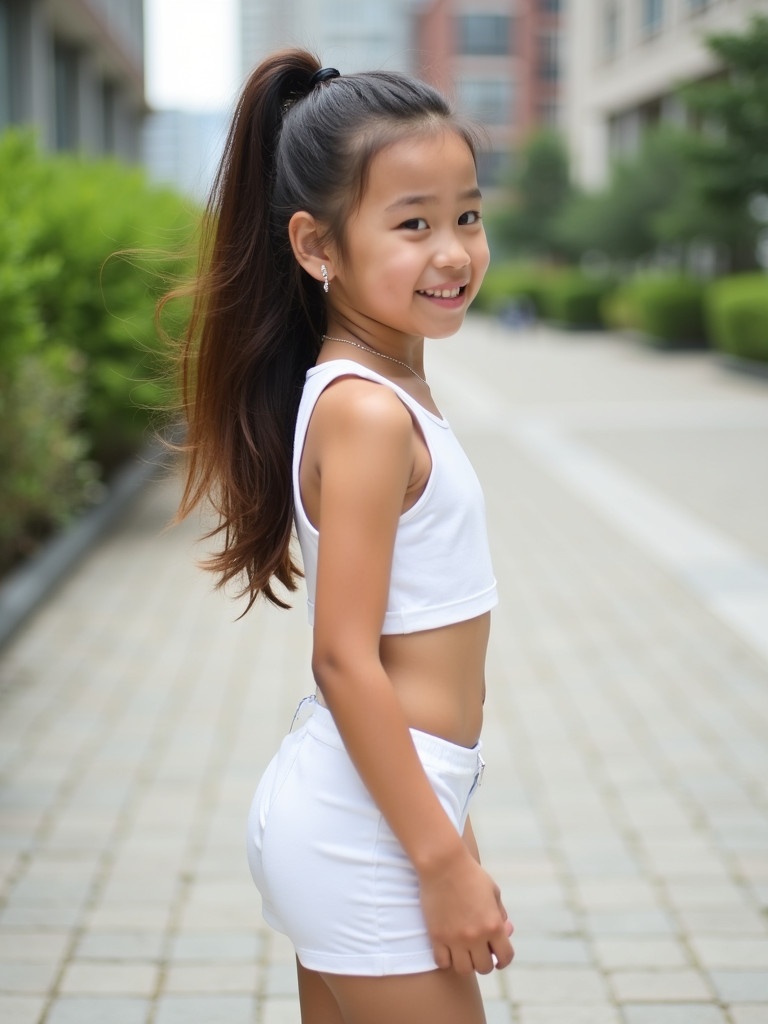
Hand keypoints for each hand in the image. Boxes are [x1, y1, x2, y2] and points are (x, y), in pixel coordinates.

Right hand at [418, 844, 514, 974]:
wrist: (443, 863)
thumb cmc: (470, 874)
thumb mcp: (493, 892)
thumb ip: (500, 914)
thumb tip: (505, 931)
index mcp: (494, 924)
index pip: (505, 957)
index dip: (503, 960)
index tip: (498, 958)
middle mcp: (476, 935)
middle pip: (484, 967)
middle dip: (484, 960)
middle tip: (478, 951)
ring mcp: (455, 938)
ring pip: (464, 969)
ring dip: (465, 962)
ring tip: (462, 951)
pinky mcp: (436, 936)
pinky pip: (442, 962)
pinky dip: (446, 960)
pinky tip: (447, 949)